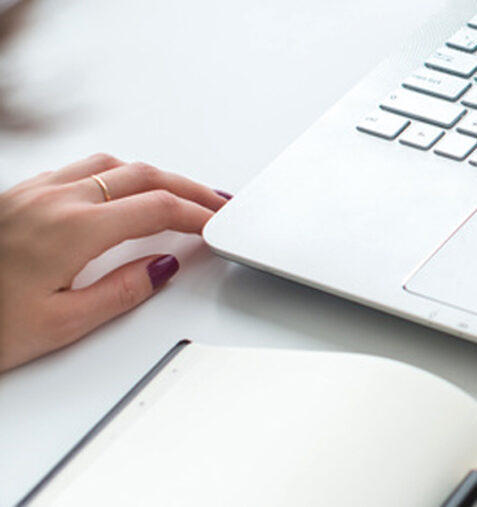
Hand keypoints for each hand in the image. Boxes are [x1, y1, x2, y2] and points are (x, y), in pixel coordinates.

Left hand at [0, 154, 227, 370]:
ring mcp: (30, 192)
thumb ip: (123, 290)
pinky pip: (79, 169)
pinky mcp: (14, 195)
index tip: (219, 223)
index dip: (198, 214)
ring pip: (111, 164)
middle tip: (217, 202)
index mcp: (72, 229)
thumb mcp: (62, 323)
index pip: (157, 208)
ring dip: (152, 175)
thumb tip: (162, 265)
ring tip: (177, 194)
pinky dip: (116, 174)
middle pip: (142, 175)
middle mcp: (52, 200)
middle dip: (188, 187)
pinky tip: (121, 192)